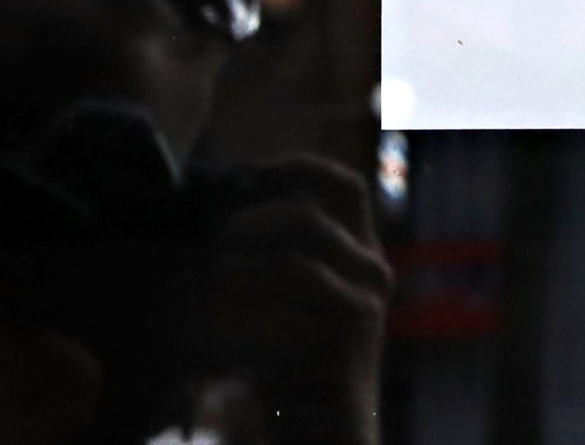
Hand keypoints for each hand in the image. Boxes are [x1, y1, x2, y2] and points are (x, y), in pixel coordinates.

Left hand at [209, 154, 392, 444]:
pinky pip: (282, 320)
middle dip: (250, 223)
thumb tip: (223, 211)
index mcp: (361, 253)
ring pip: (291, 265)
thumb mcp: (291, 300)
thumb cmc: (296, 365)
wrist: (328, 433)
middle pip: (308, 217)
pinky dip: (241, 324)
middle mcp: (371, 275)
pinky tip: (222, 339)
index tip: (247, 171)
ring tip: (213, 287)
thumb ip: (275, 254)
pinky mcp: (342, 351)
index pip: (344, 186)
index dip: (298, 167)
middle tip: (216, 246)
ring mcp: (362, 313)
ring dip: (239, 271)